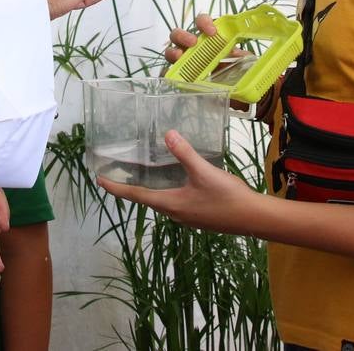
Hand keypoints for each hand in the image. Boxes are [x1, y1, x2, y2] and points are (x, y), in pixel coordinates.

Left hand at [97, 130, 262, 233]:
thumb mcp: (204, 172)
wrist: (253, 218)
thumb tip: (167, 135)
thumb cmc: (227, 197)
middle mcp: (175, 213)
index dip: (117, 187)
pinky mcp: (199, 217)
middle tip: (119, 174)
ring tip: (143, 176)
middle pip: (146, 199)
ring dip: (150, 190)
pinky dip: (167, 191)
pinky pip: (176, 203)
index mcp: (170, 204)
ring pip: (162, 201)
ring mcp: (187, 217)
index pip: (136, 195)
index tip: (99, 181)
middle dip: (132, 187)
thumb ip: (185, 153)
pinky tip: (175, 182)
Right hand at [165, 14, 263, 112]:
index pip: (201, 22)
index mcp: (207, 37)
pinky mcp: (180, 76)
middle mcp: (192, 47)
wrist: (234, 89)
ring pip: (171, 51)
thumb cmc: (235, 69)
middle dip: (183, 36)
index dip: (204, 22)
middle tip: (193, 43)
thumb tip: (242, 56)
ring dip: (173, 52)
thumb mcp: (241, 61)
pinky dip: (168, 73)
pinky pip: (168, 73)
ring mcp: (184, 61)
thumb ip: (241, 57)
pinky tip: (173, 76)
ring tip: (179, 57)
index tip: (213, 32)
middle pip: (178, 34)